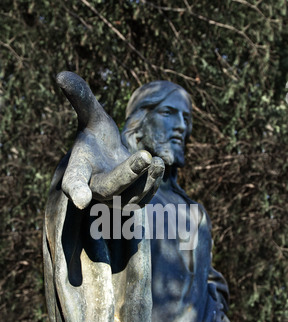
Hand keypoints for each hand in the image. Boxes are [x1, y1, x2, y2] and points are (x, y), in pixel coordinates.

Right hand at [57, 71, 164, 209]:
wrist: (109, 159)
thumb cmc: (96, 138)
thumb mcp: (91, 117)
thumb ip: (81, 100)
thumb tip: (61, 74)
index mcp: (77, 172)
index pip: (74, 183)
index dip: (77, 191)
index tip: (81, 200)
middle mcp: (94, 190)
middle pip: (109, 190)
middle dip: (127, 175)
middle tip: (146, 157)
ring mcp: (114, 200)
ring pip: (130, 200)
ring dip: (147, 182)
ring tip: (158, 161)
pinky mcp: (131, 202)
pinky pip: (143, 200)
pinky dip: (152, 185)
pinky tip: (159, 166)